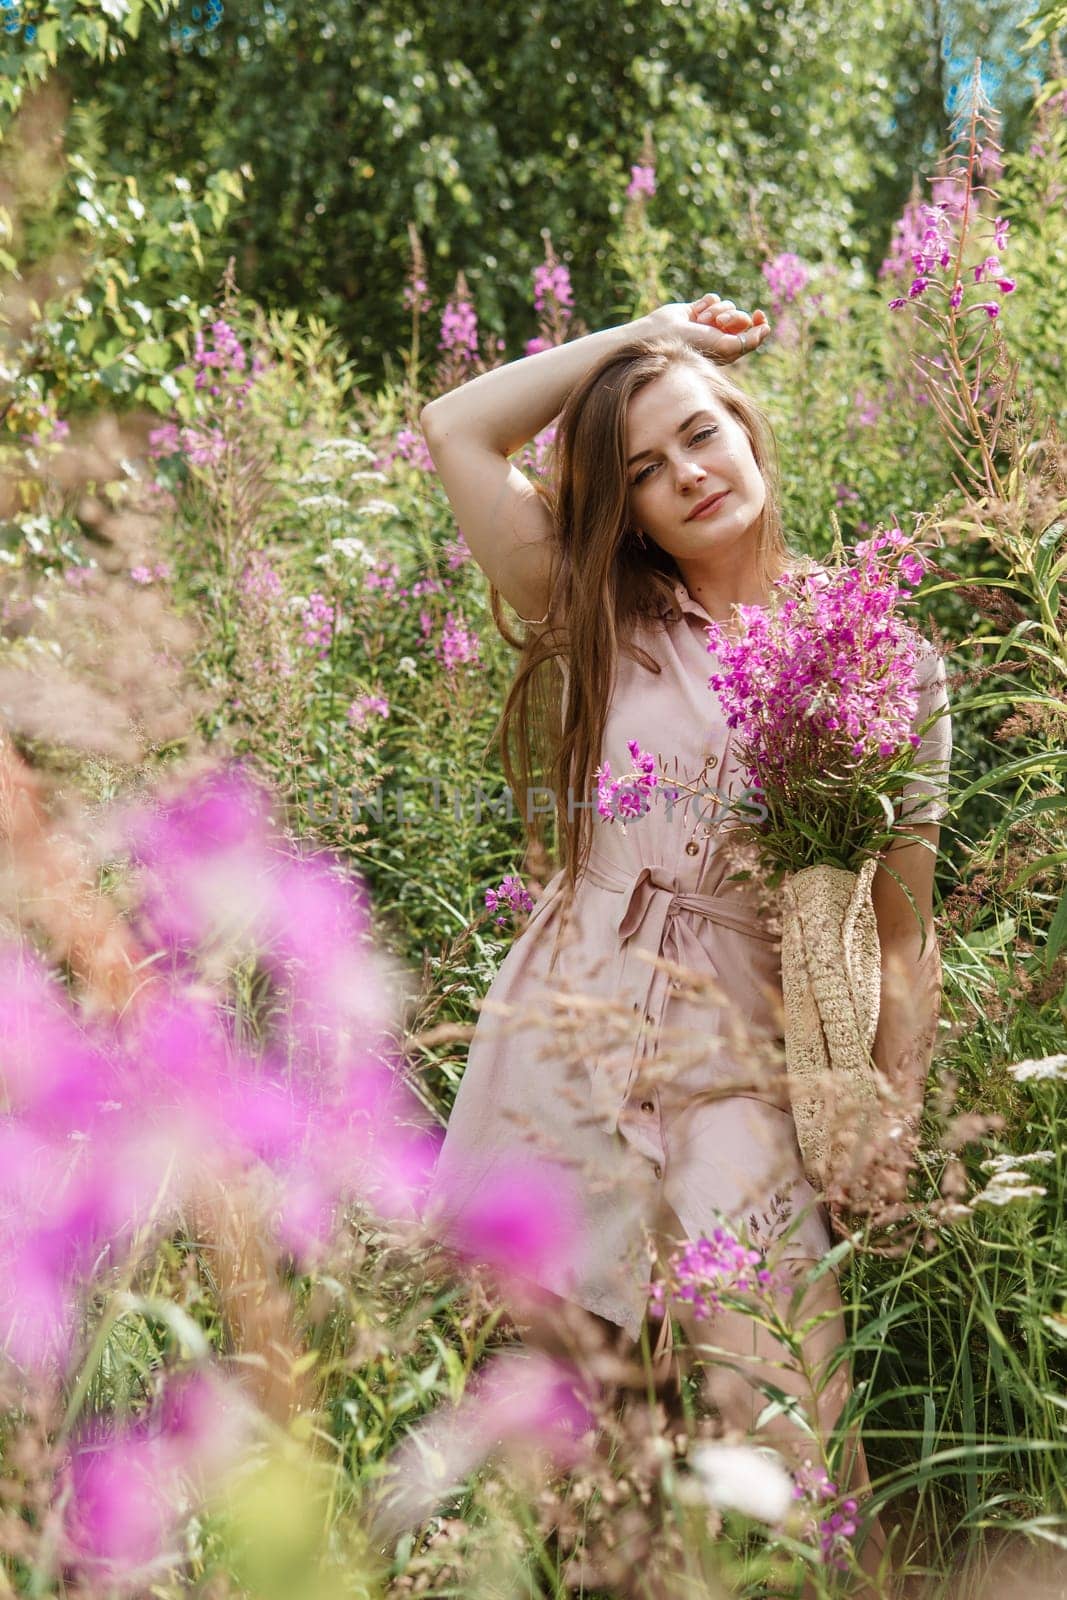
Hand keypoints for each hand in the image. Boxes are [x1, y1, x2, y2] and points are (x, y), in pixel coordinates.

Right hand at [643, 293, 771, 363]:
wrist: (664, 335)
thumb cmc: (694, 345)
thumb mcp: (726, 347)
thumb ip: (749, 341)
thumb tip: (767, 329)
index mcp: (730, 349)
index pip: (754, 334)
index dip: (760, 324)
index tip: (760, 315)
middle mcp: (721, 336)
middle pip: (742, 317)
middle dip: (733, 317)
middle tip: (719, 323)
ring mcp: (710, 322)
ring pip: (728, 305)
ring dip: (717, 311)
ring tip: (701, 321)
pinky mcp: (699, 309)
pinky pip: (713, 298)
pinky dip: (706, 303)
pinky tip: (694, 312)